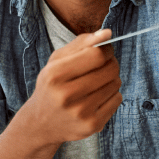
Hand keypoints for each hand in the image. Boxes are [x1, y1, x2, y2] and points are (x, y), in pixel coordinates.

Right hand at [28, 29, 121, 144]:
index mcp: (55, 75)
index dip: (106, 49)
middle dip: (111, 63)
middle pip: (110, 69)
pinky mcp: (93, 125)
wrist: (41, 123)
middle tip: (102, 66)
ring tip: (97, 82)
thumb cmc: (52, 86)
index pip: (97, 55)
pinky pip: (117, 99)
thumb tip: (108, 33)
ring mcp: (81, 113)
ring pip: (116, 84)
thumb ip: (82, 43)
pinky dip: (112, 94)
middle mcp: (66, 95)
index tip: (105, 50)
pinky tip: (98, 97)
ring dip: (111, 79)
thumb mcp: (57, 61)